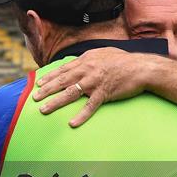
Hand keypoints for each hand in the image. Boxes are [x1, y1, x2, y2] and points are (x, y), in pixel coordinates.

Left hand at [33, 47, 147, 126]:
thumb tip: (80, 62)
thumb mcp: (104, 53)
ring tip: (44, 110)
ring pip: (70, 93)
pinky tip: (72, 123)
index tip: (40, 83)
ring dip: (55, 102)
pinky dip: (81, 115)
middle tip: (34, 98)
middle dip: (46, 90)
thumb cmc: (124, 61)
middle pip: (62, 81)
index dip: (50, 77)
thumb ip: (90, 58)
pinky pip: (90, 106)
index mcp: (86, 59)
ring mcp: (95, 82)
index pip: (64, 69)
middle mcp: (87, 69)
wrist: (141, 68)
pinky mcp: (104, 93)